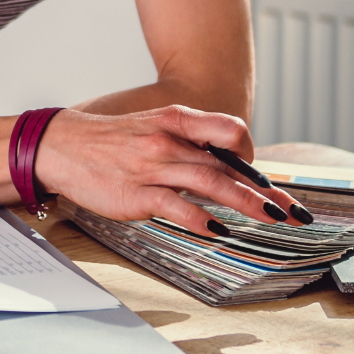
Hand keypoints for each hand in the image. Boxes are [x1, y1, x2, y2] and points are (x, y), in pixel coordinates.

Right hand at [30, 106, 283, 232]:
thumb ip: (187, 144)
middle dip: (265, 191)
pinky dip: (202, 220)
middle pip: (228, 166)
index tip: (265, 181)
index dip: (252, 156)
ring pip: (211, 184)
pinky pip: (177, 207)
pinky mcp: (137, 194)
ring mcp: (153, 167)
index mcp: (175, 120)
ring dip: (246, 204)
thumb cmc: (111, 141)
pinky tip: (220, 232)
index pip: (229, 132)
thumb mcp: (152, 128)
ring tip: (272, 219)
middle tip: (293, 212)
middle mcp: (169, 141)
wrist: (60, 145)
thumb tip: (223, 168)